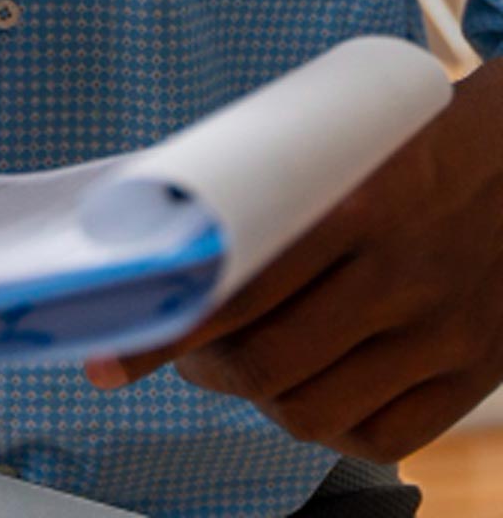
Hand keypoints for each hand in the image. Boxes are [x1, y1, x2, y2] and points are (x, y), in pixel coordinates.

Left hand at [84, 60, 502, 462]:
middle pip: (266, 362)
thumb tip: (168, 235)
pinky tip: (309, 392)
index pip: (234, 287)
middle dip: (202, 368)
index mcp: (353, 206)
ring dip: (257, 400)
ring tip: (238, 369)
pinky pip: (383, 435)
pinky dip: (330, 428)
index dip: (164, 329)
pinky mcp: (474, 372)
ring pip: (315, 410)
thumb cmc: (414, 140)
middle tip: (179, 350)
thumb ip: (270, 190)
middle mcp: (399, 275)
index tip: (108, 354)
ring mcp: (442, 333)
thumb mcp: (339, 145)